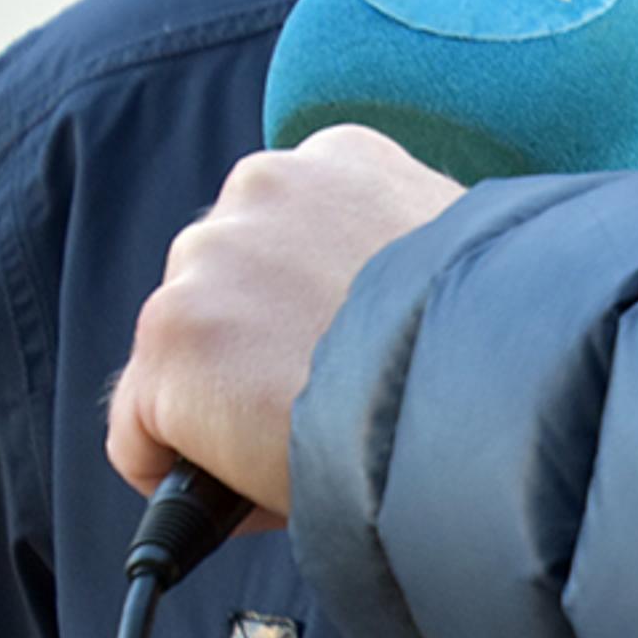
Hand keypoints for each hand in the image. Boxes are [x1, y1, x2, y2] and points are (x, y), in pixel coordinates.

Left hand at [108, 124, 461, 521]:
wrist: (494, 384)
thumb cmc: (498, 344)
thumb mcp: (451, 266)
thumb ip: (386, 263)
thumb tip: (353, 332)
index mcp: (338, 158)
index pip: (277, 237)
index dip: (304, 313)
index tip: (344, 357)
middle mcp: (263, 184)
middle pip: (219, 294)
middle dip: (254, 353)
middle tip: (326, 405)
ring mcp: (210, 257)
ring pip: (179, 364)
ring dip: (221, 406)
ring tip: (299, 441)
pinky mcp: (172, 336)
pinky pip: (138, 437)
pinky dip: (182, 471)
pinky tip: (253, 479)